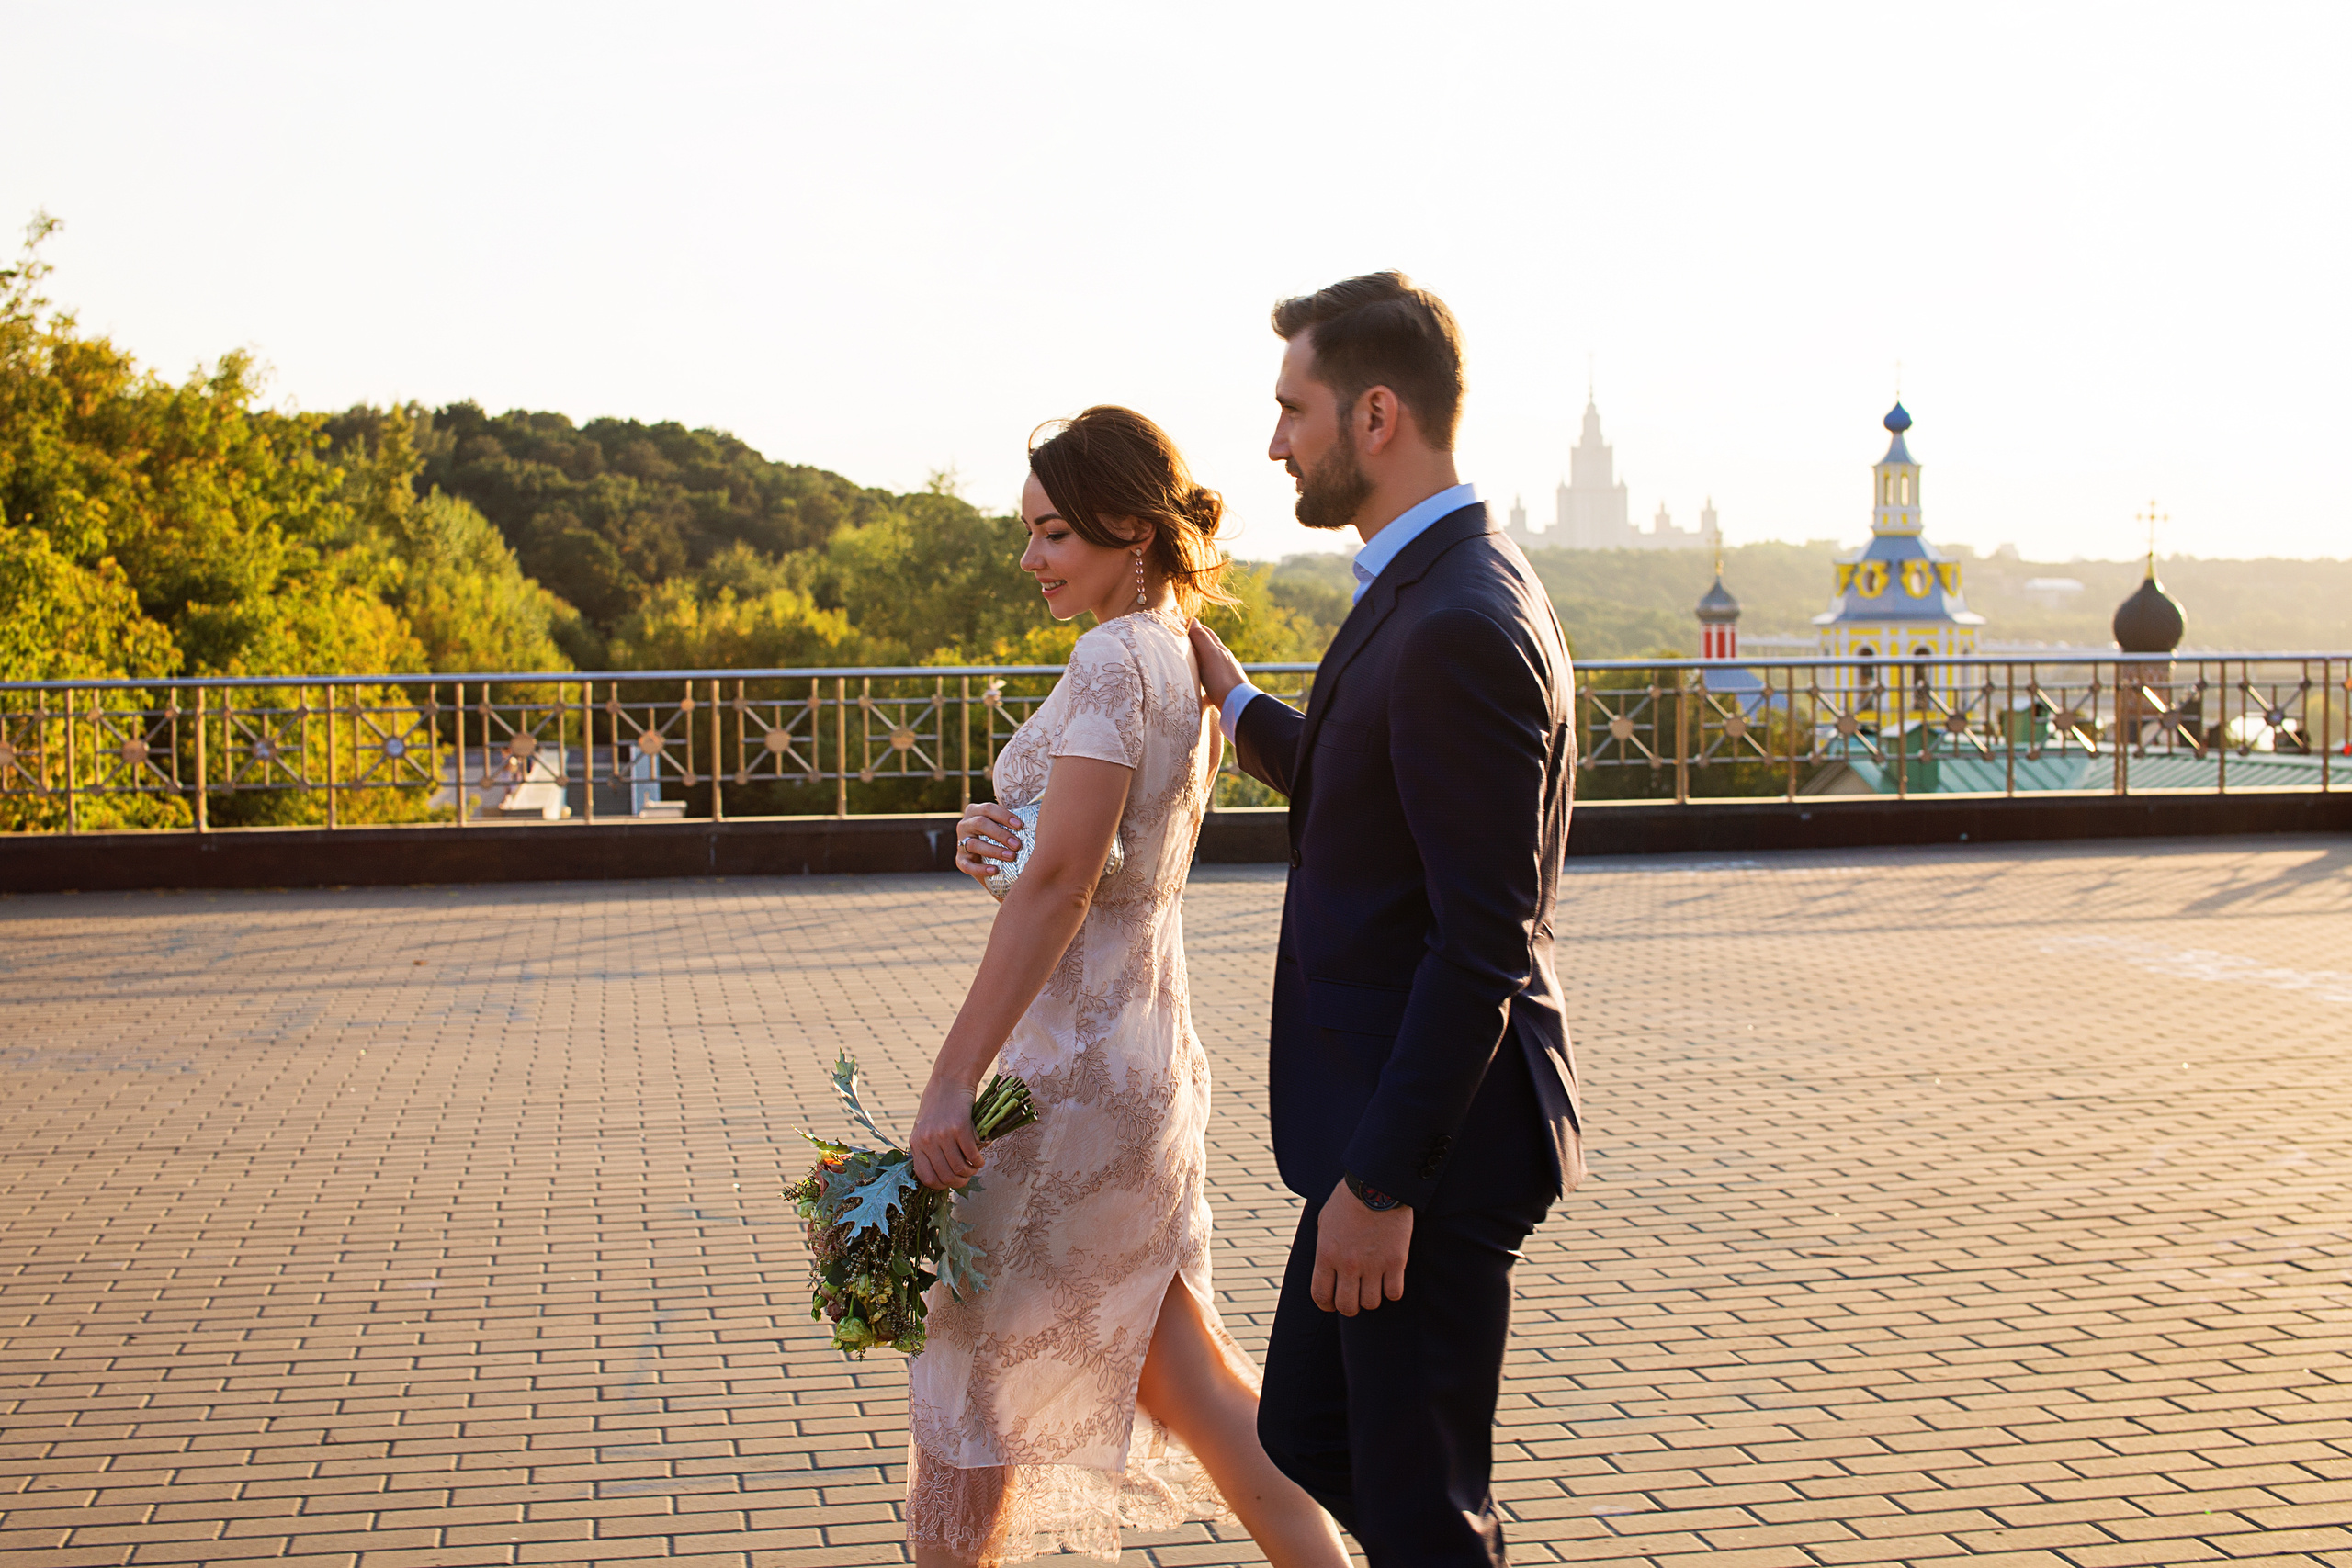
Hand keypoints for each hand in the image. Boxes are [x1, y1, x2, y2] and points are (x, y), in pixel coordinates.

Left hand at [911, 1073, 984, 1189]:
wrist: (950, 1080)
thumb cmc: (938, 1105)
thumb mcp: (924, 1127)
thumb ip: (927, 1149)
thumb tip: (940, 1174)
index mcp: (916, 1143)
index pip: (926, 1177)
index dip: (941, 1185)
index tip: (950, 1181)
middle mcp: (927, 1140)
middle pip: (945, 1176)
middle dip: (959, 1182)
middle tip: (966, 1177)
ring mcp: (943, 1134)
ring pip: (959, 1168)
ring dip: (970, 1172)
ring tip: (974, 1167)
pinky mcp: (960, 1127)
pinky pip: (971, 1154)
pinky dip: (978, 1161)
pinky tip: (980, 1158)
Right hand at [953, 802, 1021, 883]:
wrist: (994, 862)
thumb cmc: (1003, 838)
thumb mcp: (1005, 826)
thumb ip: (1015, 821)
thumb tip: (1042, 815)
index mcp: (975, 811)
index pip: (989, 809)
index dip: (1004, 816)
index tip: (1020, 826)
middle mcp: (965, 824)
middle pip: (981, 824)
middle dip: (1001, 834)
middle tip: (1018, 845)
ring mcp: (960, 842)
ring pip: (974, 844)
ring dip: (994, 850)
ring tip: (1011, 856)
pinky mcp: (960, 860)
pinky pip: (967, 865)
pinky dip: (981, 868)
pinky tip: (995, 870)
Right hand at [1189, 620, 1245, 708]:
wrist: (1238, 704)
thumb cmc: (1221, 678)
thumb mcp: (1210, 655)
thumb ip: (1201, 638)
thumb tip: (1194, 620)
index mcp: (1220, 649)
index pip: (1207, 632)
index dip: (1195, 627)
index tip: (1183, 624)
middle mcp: (1224, 659)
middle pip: (1210, 646)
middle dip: (1198, 640)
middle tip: (1184, 638)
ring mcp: (1225, 673)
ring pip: (1211, 661)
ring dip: (1201, 658)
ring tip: (1190, 659)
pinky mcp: (1224, 687)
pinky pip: (1212, 679)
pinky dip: (1205, 676)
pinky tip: (1201, 683)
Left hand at [1312, 1177, 1411, 1314]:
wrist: (1377, 1183)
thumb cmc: (1348, 1199)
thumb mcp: (1324, 1222)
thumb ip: (1323, 1249)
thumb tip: (1325, 1268)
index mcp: (1326, 1255)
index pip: (1321, 1296)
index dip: (1326, 1305)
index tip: (1332, 1304)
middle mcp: (1348, 1265)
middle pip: (1347, 1307)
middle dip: (1349, 1307)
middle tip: (1355, 1298)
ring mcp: (1373, 1265)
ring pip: (1372, 1304)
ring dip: (1371, 1298)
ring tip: (1373, 1286)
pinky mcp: (1396, 1261)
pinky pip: (1394, 1293)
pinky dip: (1392, 1291)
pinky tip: (1390, 1280)